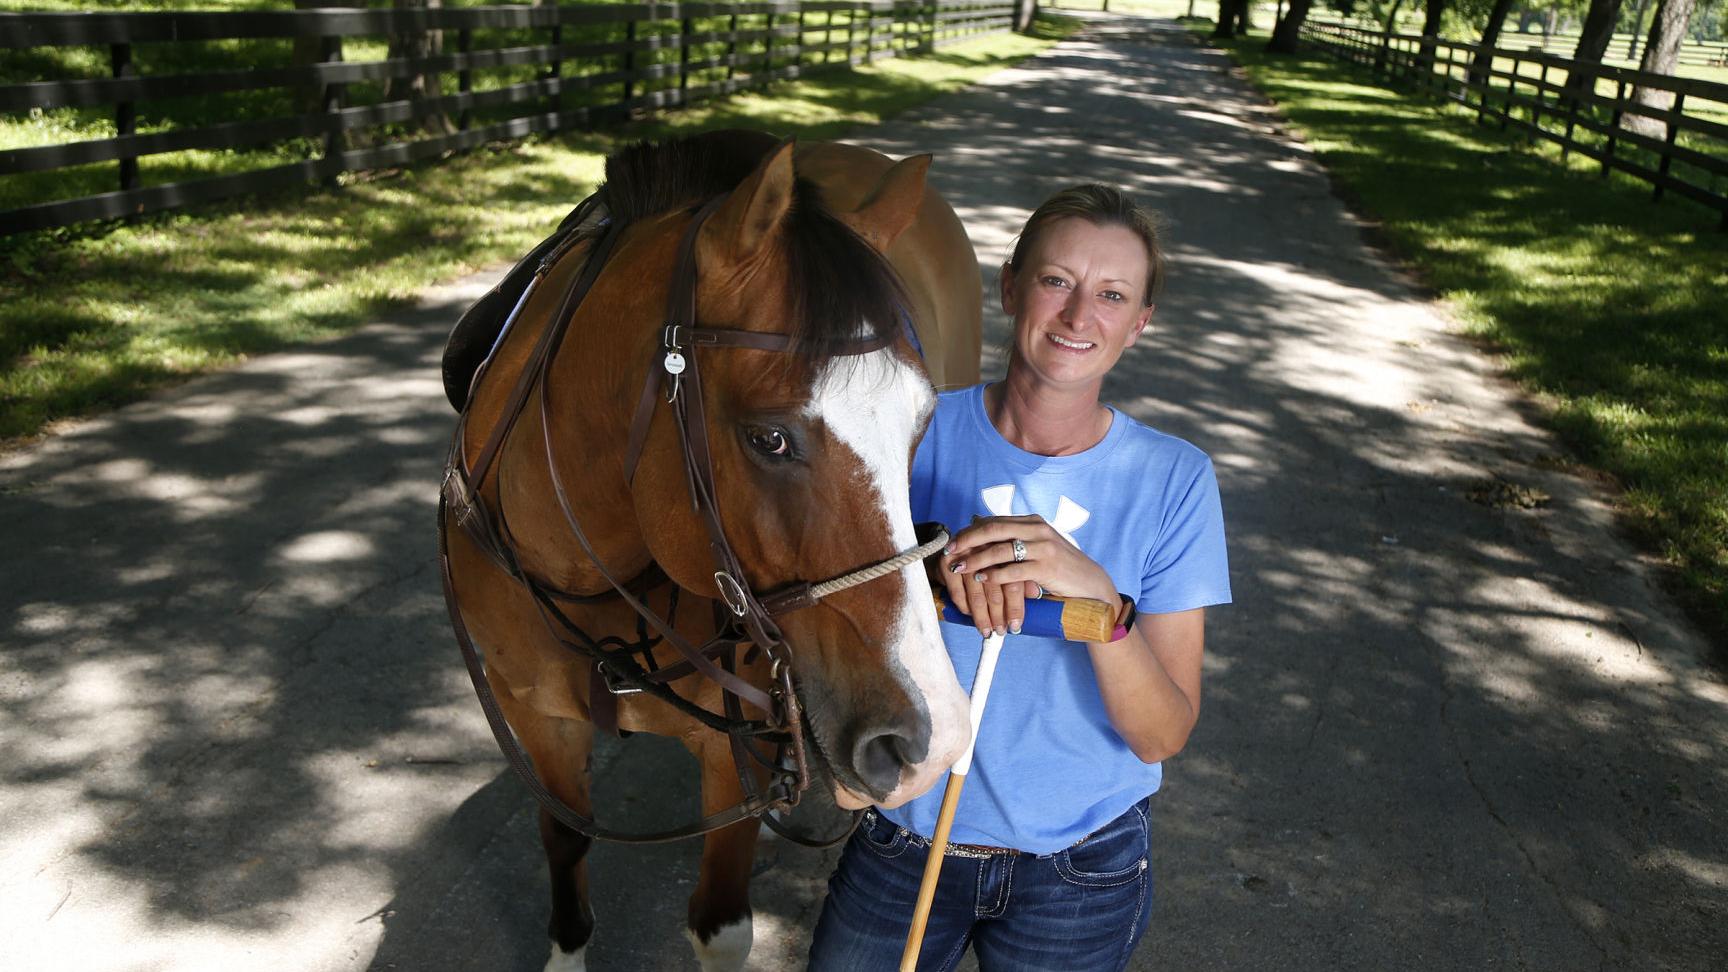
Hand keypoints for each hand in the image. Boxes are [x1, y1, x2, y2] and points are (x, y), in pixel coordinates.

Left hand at [937, 514, 1116, 636]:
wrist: (1091, 585)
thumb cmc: (1060, 569)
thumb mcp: (1038, 549)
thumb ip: (1015, 541)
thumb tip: (980, 537)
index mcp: (1032, 522)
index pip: (994, 521)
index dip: (971, 531)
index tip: (953, 541)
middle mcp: (1038, 529)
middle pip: (993, 530)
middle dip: (967, 541)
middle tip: (949, 551)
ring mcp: (1044, 547)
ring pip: (1000, 549)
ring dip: (976, 560)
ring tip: (959, 569)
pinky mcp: (1047, 566)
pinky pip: (1014, 569)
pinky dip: (995, 574)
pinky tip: (981, 579)